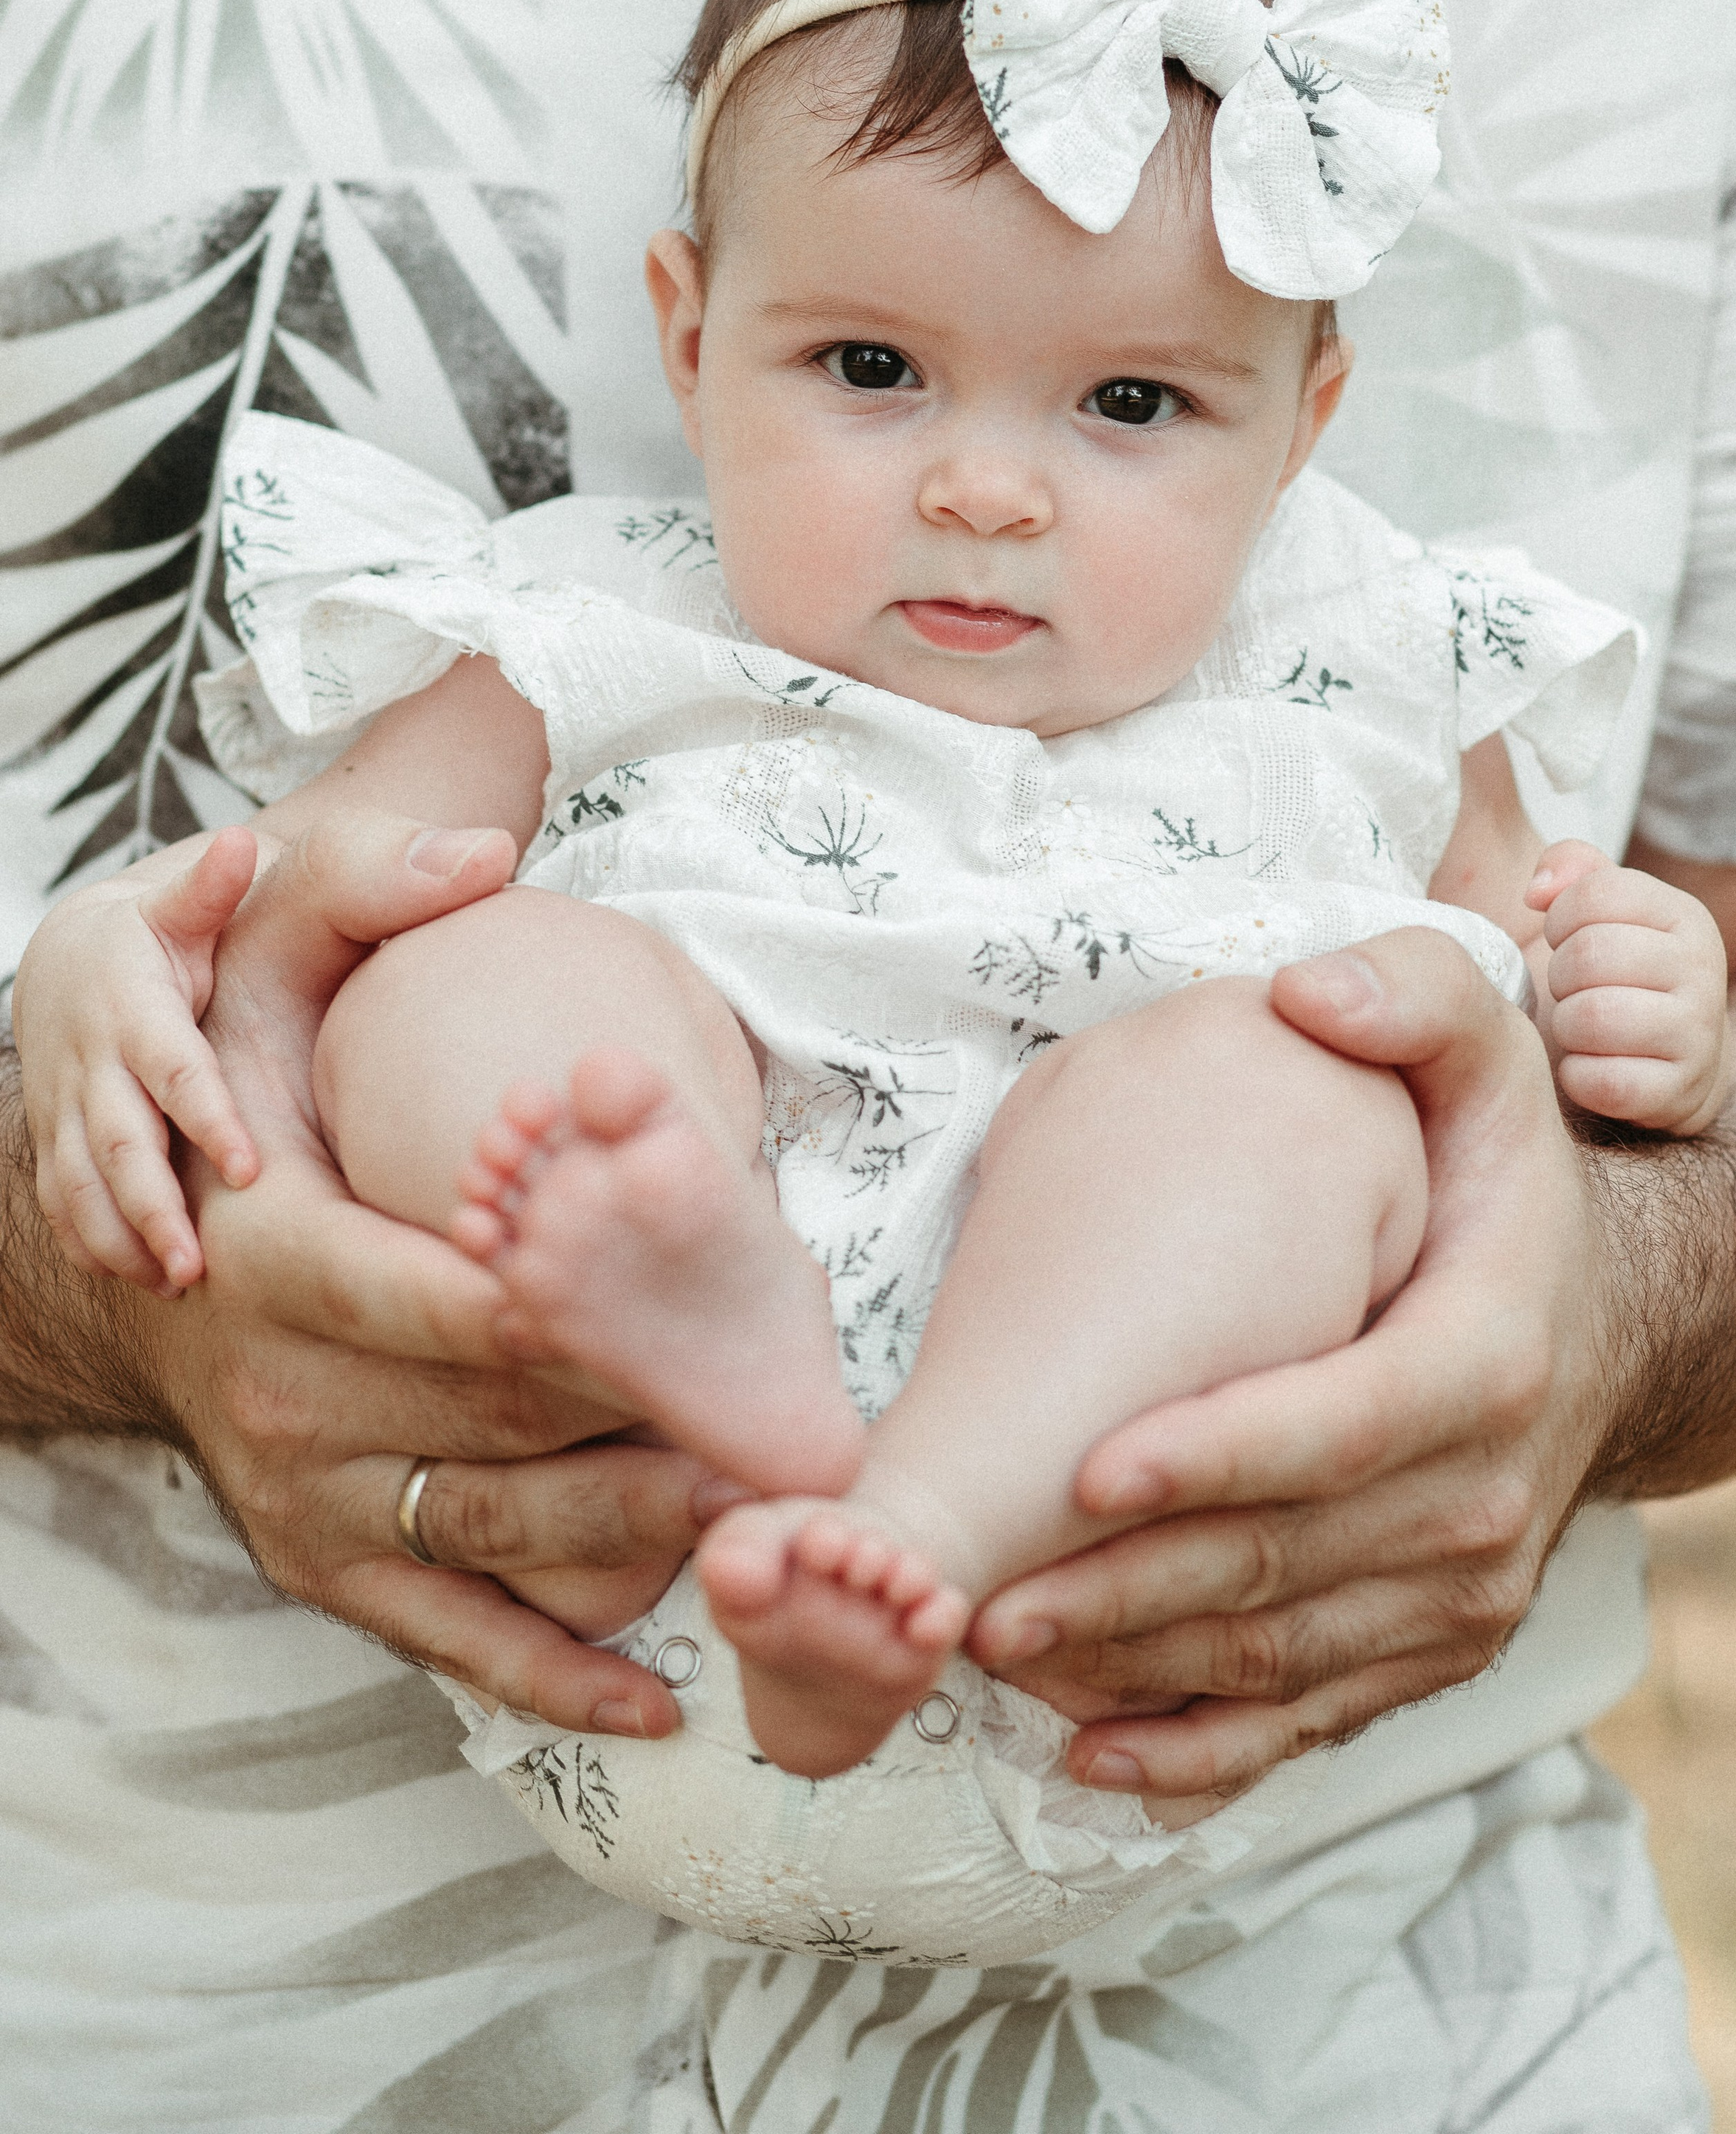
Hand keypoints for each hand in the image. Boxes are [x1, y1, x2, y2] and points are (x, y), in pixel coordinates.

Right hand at [15, 826, 264, 1294]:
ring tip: (176, 1281)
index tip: (248, 1167)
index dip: (204, 1117)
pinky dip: (92, 1242)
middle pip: (116, 1142)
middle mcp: (91, 1065)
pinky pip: (61, 1202)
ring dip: (122, 1235)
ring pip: (80, 1184)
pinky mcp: (55, 1141)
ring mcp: (65, 1109)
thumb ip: (214, 887)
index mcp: (133, 1007)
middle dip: (152, 1204)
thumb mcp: (183, 906)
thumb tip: (239, 841)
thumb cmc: (158, 935)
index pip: (170, 1067)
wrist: (73, 962)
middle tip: (199, 1261)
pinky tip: (138, 1277)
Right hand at [123, 811, 705, 1735]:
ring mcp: (306, 1497)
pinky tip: (665, 1693)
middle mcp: (285, 1393)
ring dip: (639, 1539)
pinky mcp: (325, 1566)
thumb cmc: (238, 1100)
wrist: (134, 1278)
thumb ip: (352, 900)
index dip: (580, 1312)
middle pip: (501, 1417)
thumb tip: (480, 842)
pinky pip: (446, 1636)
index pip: (450, 1297)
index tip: (709, 1319)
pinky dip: (555, 1672)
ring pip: (494, 1532)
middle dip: (653, 1420)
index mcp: (283, 1255)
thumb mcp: (257, 971)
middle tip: (801, 1429)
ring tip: (777, 1531)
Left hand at [967, 930, 1611, 1805]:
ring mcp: (1466, 1592)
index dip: (1220, 1455)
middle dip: (1131, 1588)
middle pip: (1290, 1563)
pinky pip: (1314, 1720)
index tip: (1089, 1468)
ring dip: (1140, 1668)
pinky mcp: (1435, 1650)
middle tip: (982, 1593)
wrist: (1615, 1320)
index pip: (1344, 1426)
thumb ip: (1417, 993)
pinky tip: (1095, 1755)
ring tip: (999, 1649)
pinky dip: (1206, 1751)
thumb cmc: (1505, 1178)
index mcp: (1489, 1358)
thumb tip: (1312, 992)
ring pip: (1286, 1656)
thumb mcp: (1496, 1055)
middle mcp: (1487, 1497)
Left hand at [1526, 839, 1726, 1133]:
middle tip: (1574, 989)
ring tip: (1581, 1025)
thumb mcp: (1601, 910)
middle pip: (1587, 955)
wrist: (1673, 1063)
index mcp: (1686, 916)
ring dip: (1565, 1025)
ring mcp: (1699, 1035)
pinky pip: (1598, 1081)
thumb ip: (1569, 866)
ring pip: (1589, 1018)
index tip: (1566, 938)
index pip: (1592, 894)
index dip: (1558, 918)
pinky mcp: (1679, 1093)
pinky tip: (1591, 1066)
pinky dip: (1576, 1076)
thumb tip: (1538, 889)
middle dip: (1560, 975)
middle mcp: (1705, 970)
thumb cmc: (1619, 975)